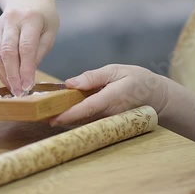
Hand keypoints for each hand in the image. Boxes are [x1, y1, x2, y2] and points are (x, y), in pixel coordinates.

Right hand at [0, 0, 58, 95]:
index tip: (28, 86)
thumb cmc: (43, 16)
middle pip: (7, 52)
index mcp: (31, 18)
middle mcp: (12, 20)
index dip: (26, 69)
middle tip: (19, 93)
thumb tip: (28, 75)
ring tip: (14, 89)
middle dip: (13, 75)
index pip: (26, 47)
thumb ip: (40, 51)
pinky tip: (7, 79)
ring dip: (5, 75)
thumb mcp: (50, 31)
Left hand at [50, 64, 167, 125]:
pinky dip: (73, 118)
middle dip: (60, 118)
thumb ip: (93, 77)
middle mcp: (108, 113)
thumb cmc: (136, 80)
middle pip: (80, 118)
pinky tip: (58, 112)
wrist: (156, 96)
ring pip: (82, 122)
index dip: (69, 114)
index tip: (53, 118)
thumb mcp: (116, 70)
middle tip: (38, 115)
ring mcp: (108, 120)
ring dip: (64, 119)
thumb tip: (70, 83)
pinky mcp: (106, 123)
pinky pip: (87, 121)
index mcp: (111, 98)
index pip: (87, 108)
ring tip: (42, 113)